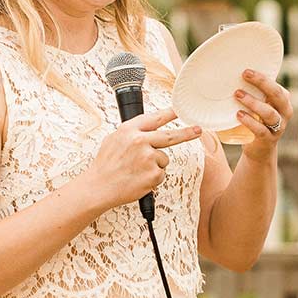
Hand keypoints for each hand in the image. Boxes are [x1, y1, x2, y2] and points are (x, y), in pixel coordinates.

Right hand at [80, 108, 202, 213]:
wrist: (99, 187)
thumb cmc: (105, 166)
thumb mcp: (113, 140)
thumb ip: (131, 134)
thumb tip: (145, 131)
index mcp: (129, 130)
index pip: (154, 118)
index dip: (169, 113)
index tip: (180, 109)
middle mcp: (140, 141)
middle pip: (171, 136)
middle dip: (187, 133)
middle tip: (198, 130)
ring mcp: (148, 157)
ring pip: (163, 159)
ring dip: (155, 166)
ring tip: (136, 171)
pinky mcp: (154, 174)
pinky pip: (161, 174)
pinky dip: (153, 179)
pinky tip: (138, 180)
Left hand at [233, 70, 292, 162]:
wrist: (259, 149)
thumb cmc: (256, 120)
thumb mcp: (258, 105)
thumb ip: (253, 92)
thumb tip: (228, 74)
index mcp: (283, 100)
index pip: (276, 86)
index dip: (263, 77)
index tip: (246, 71)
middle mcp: (285, 112)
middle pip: (277, 94)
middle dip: (261, 83)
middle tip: (244, 75)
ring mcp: (279, 127)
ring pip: (269, 113)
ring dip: (253, 102)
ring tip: (237, 94)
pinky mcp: (269, 139)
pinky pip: (261, 130)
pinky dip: (250, 121)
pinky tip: (239, 114)